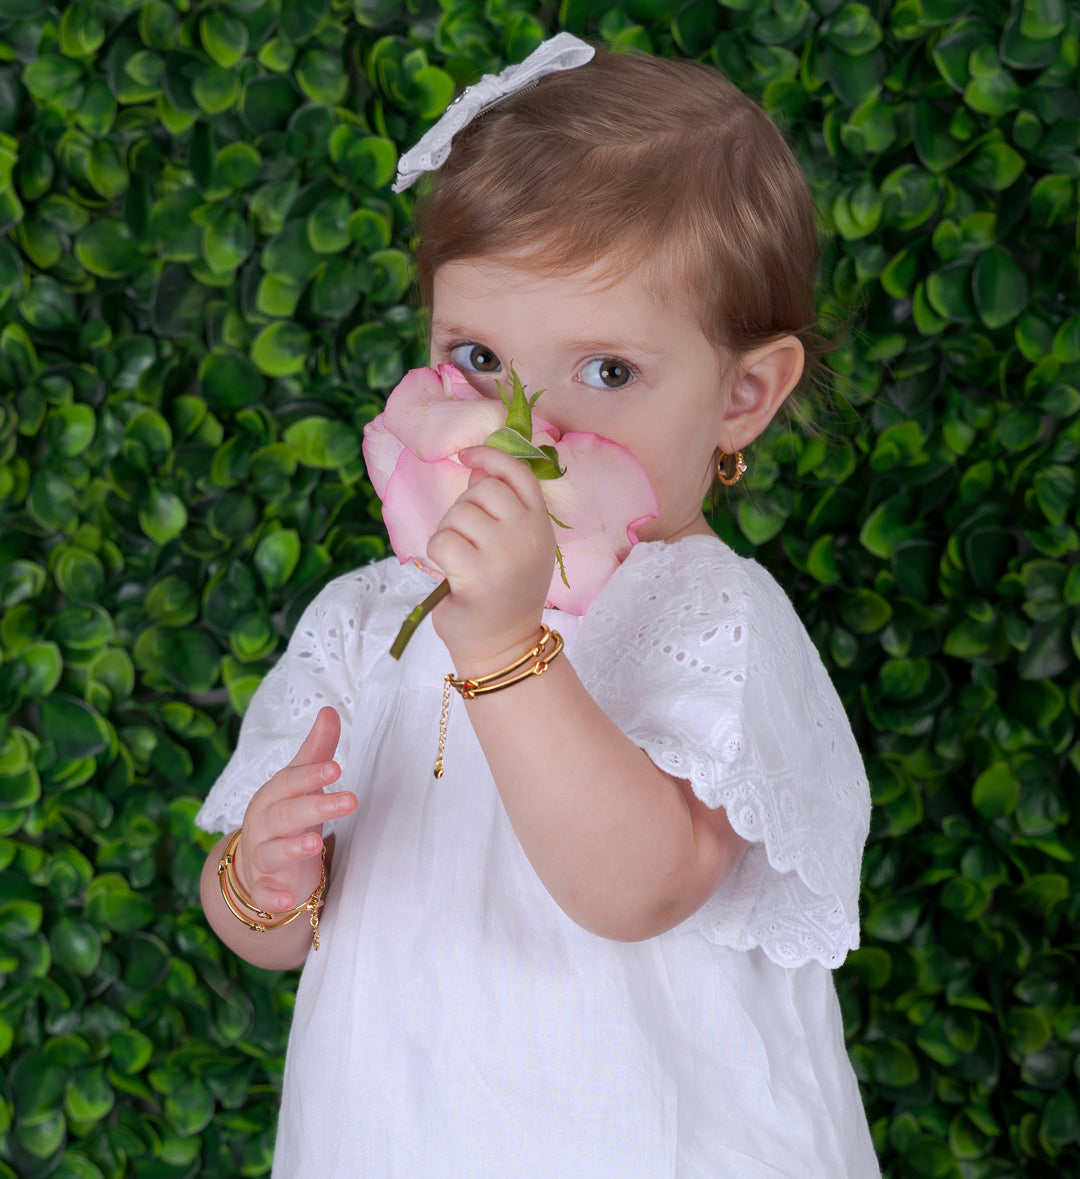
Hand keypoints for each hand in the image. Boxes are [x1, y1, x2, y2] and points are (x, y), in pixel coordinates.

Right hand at [233, 707, 356, 911]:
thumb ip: (316, 750)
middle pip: (286, 814)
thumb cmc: (285, 813)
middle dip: (316, 807)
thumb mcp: (300, 782)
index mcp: (274, 795)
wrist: (256, 863)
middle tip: (350, 801)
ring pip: (272, 852)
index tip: (337, 768)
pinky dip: (272, 899)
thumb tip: (329, 710)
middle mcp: (264, 824)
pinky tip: (287, 901)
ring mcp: (261, 857)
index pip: (291, 781)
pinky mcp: (264, 888)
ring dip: (292, 848)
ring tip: (317, 843)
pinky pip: (263, 895)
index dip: (312, 774)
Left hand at [427, 445, 554, 672]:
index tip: (466, 456)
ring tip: (462, 563)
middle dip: (463, 510)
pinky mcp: (479, 574)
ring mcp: (506, 554)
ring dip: (448, 535)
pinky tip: (452, 575)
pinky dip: (437, 555)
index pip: (519, 473)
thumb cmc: (502, 595)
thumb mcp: (515, 547)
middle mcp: (529, 535)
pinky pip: (441, 540)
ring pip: (458, 515)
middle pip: (482, 490)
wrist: (503, 649)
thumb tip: (476, 466)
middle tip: (468, 544)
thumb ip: (500, 508)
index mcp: (541, 526)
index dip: (490, 456)